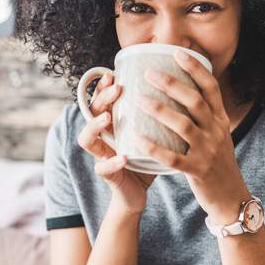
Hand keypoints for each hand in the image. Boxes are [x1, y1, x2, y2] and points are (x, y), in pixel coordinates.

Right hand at [78, 72, 156, 213]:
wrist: (138, 192)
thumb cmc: (147, 157)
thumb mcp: (150, 132)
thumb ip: (156, 114)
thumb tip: (178, 85)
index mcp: (112, 124)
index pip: (103, 100)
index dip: (103, 86)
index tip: (113, 72)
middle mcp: (102, 137)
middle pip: (92, 112)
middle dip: (102, 98)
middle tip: (117, 89)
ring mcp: (101, 155)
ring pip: (86, 139)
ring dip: (95, 126)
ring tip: (108, 118)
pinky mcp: (107, 175)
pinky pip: (103, 169)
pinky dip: (112, 163)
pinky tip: (123, 158)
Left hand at [133, 51, 251, 223]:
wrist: (231, 197)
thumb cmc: (218, 162)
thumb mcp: (219, 133)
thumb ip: (206, 114)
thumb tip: (186, 88)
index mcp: (220, 119)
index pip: (211, 87)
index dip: (195, 68)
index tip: (177, 53)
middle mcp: (216, 131)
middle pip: (195, 101)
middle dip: (171, 84)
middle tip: (149, 73)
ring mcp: (208, 151)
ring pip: (184, 125)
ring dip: (160, 110)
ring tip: (139, 100)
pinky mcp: (197, 170)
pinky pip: (174, 157)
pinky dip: (155, 148)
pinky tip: (138, 140)